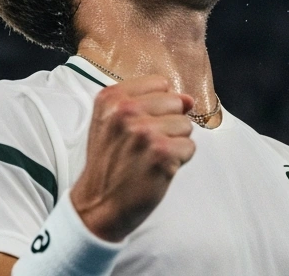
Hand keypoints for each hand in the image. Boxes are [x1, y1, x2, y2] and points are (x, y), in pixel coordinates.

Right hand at [70, 75, 196, 241]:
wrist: (98, 204)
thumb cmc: (110, 163)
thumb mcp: (114, 123)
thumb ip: (149, 103)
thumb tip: (189, 99)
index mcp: (111, 98)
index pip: (160, 83)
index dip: (158, 106)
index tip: (140, 125)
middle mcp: (125, 111)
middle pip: (176, 103)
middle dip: (169, 124)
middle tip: (145, 145)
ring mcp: (144, 132)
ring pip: (186, 125)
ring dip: (174, 144)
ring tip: (150, 157)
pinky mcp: (161, 153)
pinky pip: (189, 146)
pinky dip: (179, 161)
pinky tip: (158, 168)